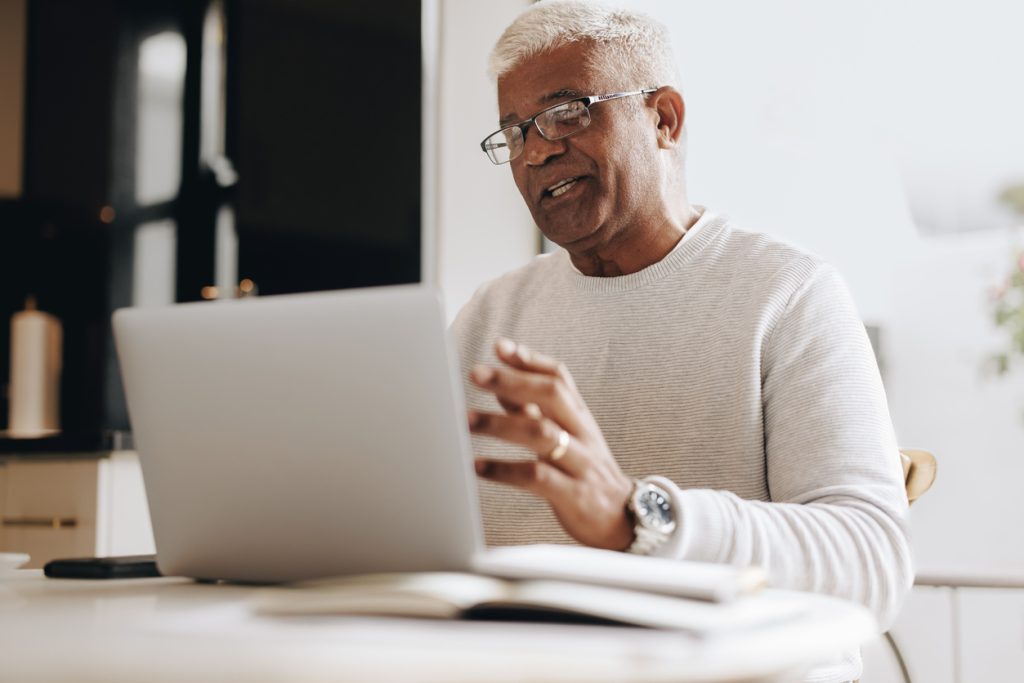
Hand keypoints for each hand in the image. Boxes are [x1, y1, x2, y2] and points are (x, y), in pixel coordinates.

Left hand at [468, 338, 634, 549]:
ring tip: (467, 420)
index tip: (500, 346)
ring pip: (543, 434)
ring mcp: (580, 464)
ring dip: (500, 423)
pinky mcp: (574, 496)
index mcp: (580, 417)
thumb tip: (501, 388)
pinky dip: (505, 470)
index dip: (530, 360)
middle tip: (476, 373)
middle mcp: (583, 434)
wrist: (625, 520)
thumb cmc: (586, 474)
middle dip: (512, 381)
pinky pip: (537, 477)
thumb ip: (535, 412)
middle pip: (552, 395)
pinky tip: (479, 466)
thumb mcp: (567, 438)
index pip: (559, 378)